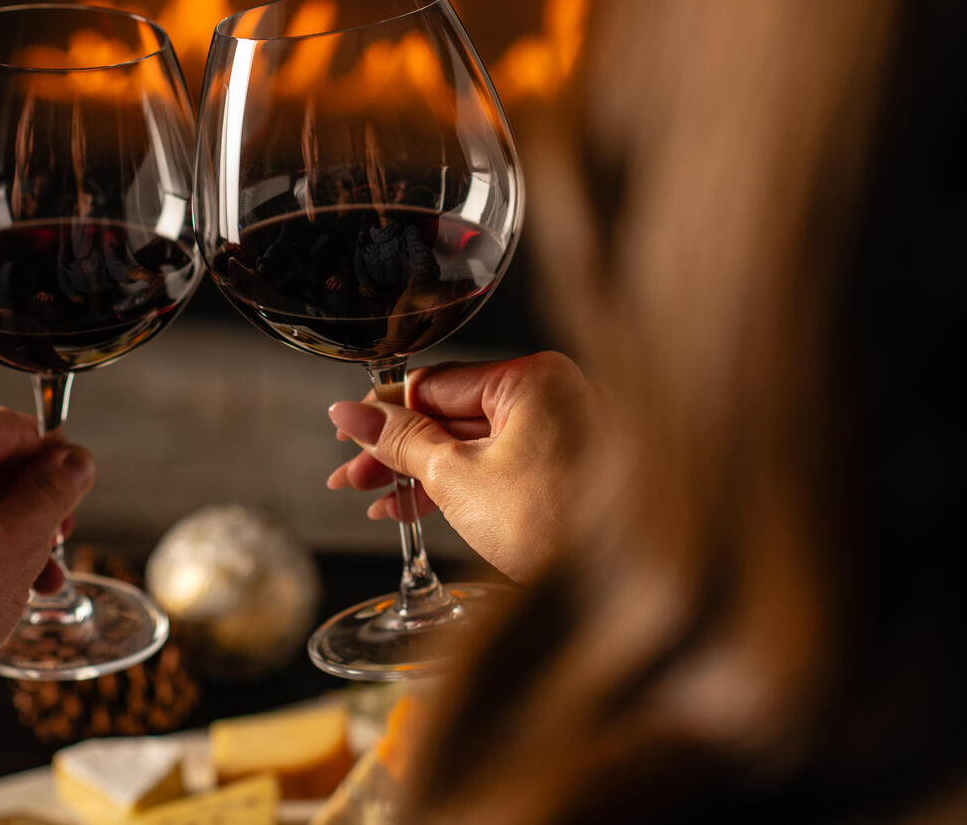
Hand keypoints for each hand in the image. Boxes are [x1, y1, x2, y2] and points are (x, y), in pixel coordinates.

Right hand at [326, 352, 594, 581]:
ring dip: (421, 474)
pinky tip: (414, 509)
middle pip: (452, 415)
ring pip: (472, 445)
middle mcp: (554, 396)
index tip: (348, 435)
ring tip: (377, 502)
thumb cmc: (554, 526)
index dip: (385, 413)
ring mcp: (563, 434)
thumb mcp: (457, 478)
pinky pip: (498, 466)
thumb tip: (354, 415)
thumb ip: (401, 441)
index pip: (436, 383)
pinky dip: (458, 486)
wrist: (618, 588)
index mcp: (533, 378)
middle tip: (352, 476)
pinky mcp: (565, 471)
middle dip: (398, 451)